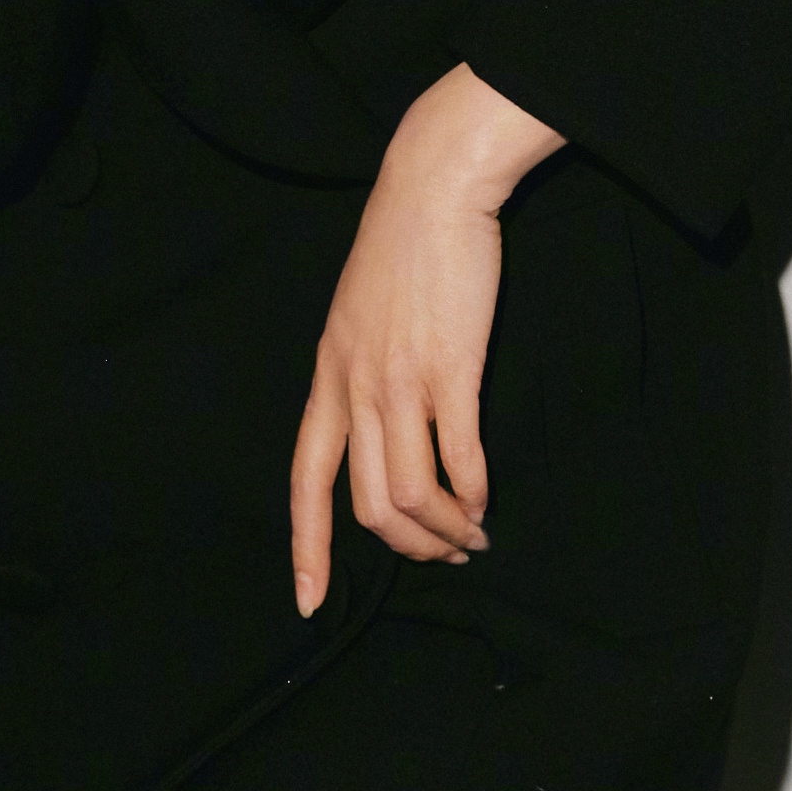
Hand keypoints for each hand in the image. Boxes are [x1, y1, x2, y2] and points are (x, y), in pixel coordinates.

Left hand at [288, 68, 565, 616]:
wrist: (433, 189)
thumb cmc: (402, 250)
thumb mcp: (356, 317)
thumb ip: (361, 374)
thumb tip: (383, 429)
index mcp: (327, 378)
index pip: (304, 482)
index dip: (307, 547)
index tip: (308, 600)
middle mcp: (355, 388)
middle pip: (370, 505)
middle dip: (409, 548)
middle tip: (445, 554)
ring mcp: (401, 381)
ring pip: (414, 494)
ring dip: (447, 530)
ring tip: (473, 535)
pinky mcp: (453, 368)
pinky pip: (460, 458)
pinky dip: (475, 493)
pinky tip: (486, 500)